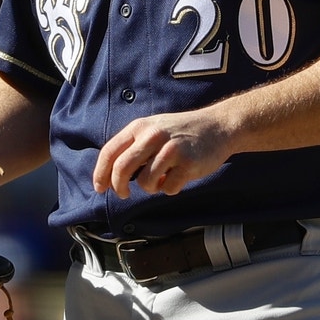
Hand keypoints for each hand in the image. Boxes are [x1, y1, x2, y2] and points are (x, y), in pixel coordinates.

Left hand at [92, 110, 233, 197]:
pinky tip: (180, 175)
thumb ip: (134, 145)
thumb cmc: (183, 131)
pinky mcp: (187, 164)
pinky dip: (170, 188)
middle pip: (122, 169)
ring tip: (163, 177)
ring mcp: (171, 149)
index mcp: (141, 126)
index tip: (100, 188)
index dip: (100, 173)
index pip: (110, 151)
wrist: (219, 126)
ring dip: (151, 187)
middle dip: (118, 187)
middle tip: (123, 194)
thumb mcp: (155, 128)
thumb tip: (110, 173)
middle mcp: (154, 135)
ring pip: (144, 183)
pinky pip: (167, 189)